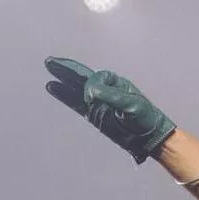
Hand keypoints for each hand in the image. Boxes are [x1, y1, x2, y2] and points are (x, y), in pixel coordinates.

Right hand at [44, 57, 176, 163]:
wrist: (148, 138)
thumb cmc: (145, 118)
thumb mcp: (131, 104)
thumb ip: (110, 96)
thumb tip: (89, 91)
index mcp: (117, 83)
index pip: (97, 77)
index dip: (92, 84)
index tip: (92, 97)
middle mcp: (106, 90)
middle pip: (82, 76)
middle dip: (67, 68)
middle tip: (51, 61)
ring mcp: (99, 103)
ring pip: (76, 89)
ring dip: (63, 80)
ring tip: (49, 71)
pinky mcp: (94, 114)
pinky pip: (76, 103)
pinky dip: (65, 96)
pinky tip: (53, 88)